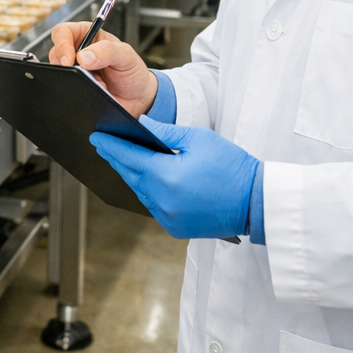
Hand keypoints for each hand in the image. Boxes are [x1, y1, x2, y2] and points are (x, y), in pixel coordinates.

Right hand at [49, 23, 157, 116]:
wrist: (137, 99)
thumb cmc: (132, 72)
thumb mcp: (126, 55)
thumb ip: (107, 51)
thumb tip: (84, 56)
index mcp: (88, 35)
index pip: (63, 32)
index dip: (62, 43)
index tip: (69, 59)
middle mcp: (77, 51)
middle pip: (55, 52)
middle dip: (64, 64)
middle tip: (78, 73)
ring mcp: (74, 71)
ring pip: (57, 72)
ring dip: (74, 79)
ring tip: (95, 83)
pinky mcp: (73, 87)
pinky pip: (64, 88)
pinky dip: (75, 91)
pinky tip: (91, 91)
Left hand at [91, 116, 258, 239]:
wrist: (256, 201)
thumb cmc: (231, 166)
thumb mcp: (197, 138)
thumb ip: (164, 132)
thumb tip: (142, 124)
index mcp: (165, 176)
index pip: (129, 157)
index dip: (110, 146)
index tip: (96, 137)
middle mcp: (162, 200)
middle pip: (131, 176)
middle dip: (117, 159)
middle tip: (105, 146)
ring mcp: (168, 218)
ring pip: (140, 193)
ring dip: (132, 176)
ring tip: (124, 161)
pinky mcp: (176, 229)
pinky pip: (153, 207)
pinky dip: (147, 193)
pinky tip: (146, 181)